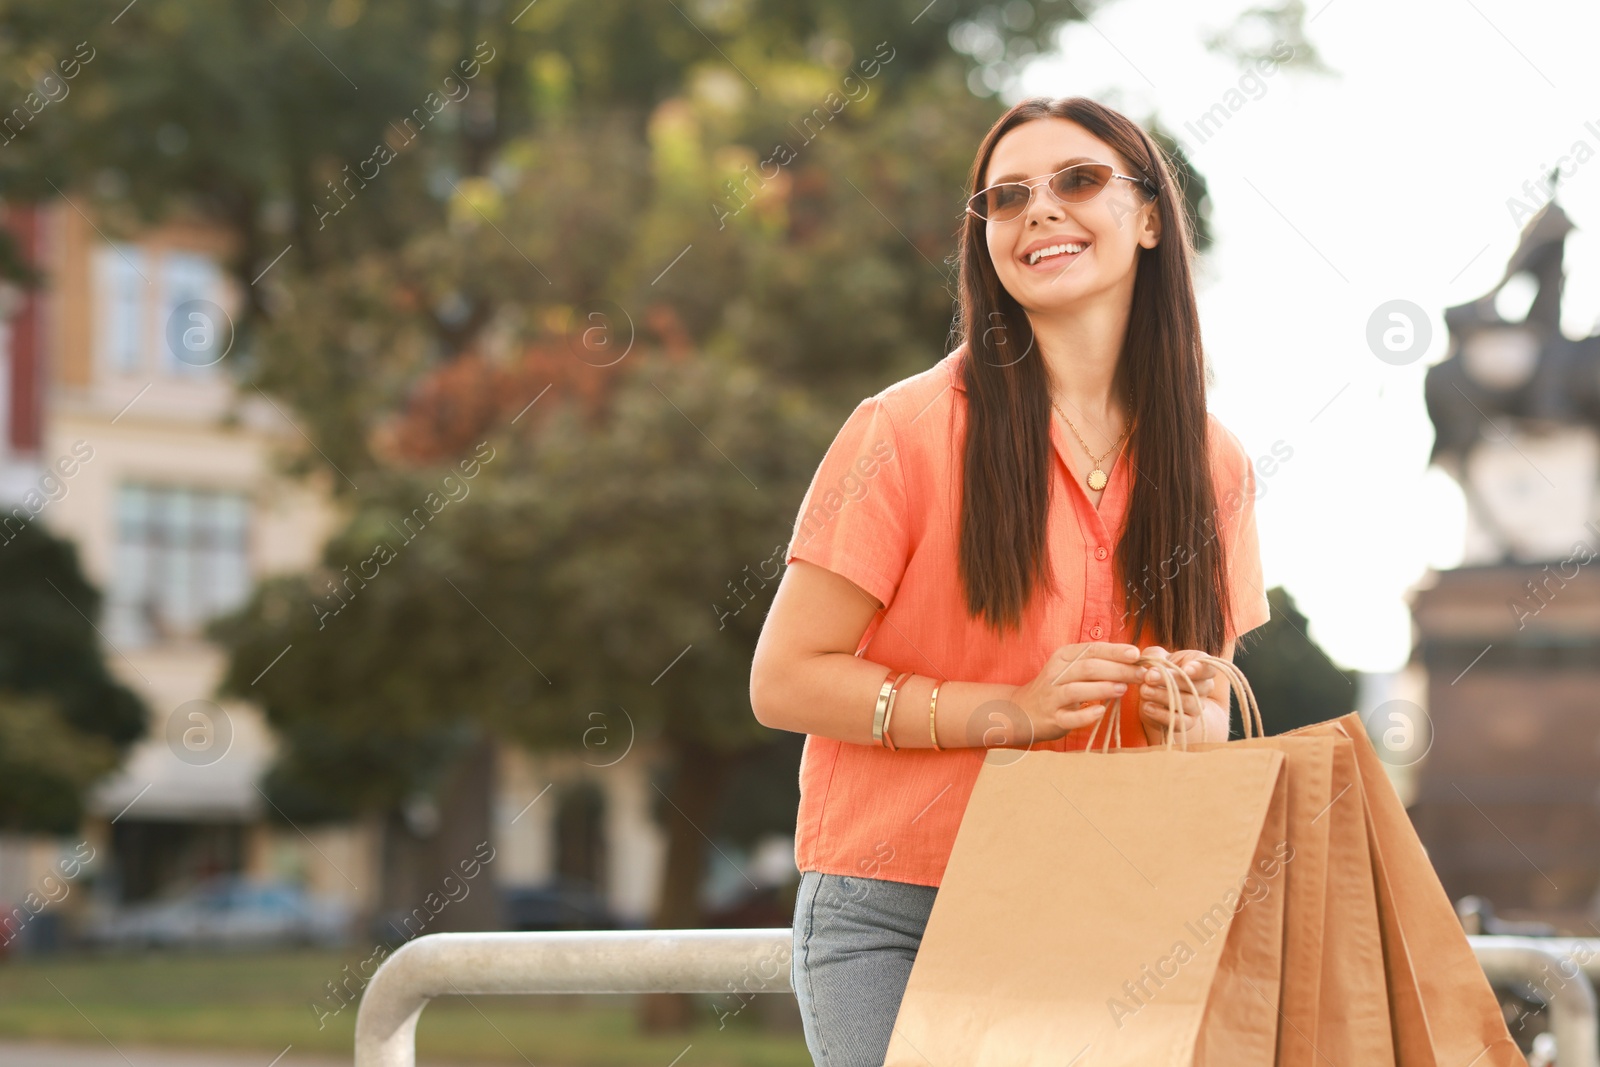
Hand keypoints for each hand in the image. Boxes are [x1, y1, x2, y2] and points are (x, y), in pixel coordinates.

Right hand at [1009, 642, 1148, 744]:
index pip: (1091, 649)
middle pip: (1088, 668)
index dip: (1115, 651)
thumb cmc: (1057, 688)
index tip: (1136, 654)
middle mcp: (1055, 674)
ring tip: (1124, 689)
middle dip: (1118, 670)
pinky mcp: (1052, 718)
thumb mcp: (1071, 668)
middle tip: (1141, 675)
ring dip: (1103, 689)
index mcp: (1062, 657)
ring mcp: (1051, 697)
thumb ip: (1097, 663)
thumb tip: (1133, 660)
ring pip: (1077, 690)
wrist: (1022, 711)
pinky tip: (1101, 711)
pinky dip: (1086, 715)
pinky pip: (1069, 717)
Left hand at [1136, 646, 1218, 742]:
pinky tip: (1147, 707)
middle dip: (1170, 680)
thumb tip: (1149, 667)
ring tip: (1144, 690)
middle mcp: (1204, 687)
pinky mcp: (1187, 722)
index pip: (1208, 668)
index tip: (1186, 669)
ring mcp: (1197, 706)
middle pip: (1196, 685)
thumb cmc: (1159, 669)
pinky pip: (1179, 721)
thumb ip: (1154, 656)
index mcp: (1199, 666)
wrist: (1155, 694)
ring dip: (1163, 696)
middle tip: (1149, 677)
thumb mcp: (1155, 656)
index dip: (1199, 669)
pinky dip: (1161, 715)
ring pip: (1187, 703)